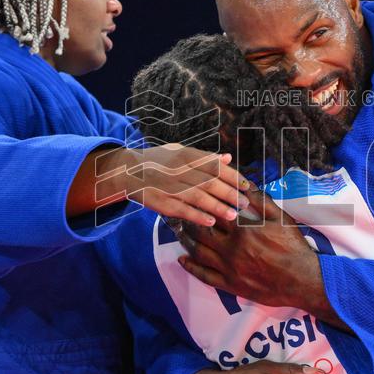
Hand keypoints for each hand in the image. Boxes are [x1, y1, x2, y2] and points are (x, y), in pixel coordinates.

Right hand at [77, 143, 249, 226]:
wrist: (128, 171)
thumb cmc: (159, 161)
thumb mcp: (179, 152)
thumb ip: (204, 157)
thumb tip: (227, 158)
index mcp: (186, 156)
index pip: (214, 165)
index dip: (232, 176)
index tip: (246, 185)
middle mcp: (178, 170)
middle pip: (209, 182)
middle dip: (229, 193)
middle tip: (245, 203)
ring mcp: (169, 186)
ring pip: (197, 197)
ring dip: (217, 206)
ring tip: (233, 215)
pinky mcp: (161, 202)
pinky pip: (181, 210)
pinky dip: (196, 216)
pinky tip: (210, 221)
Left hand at [176, 188, 318, 308]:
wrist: (301, 278)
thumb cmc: (292, 246)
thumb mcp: (279, 217)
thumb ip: (260, 200)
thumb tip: (243, 184)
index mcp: (242, 229)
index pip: (214, 211)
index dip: (202, 203)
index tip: (193, 196)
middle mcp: (231, 248)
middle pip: (201, 231)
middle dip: (189, 220)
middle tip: (181, 213)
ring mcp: (228, 268)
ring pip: (199, 252)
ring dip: (186, 241)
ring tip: (179, 232)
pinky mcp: (230, 284)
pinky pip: (204, 275)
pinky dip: (191, 267)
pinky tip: (183, 260)